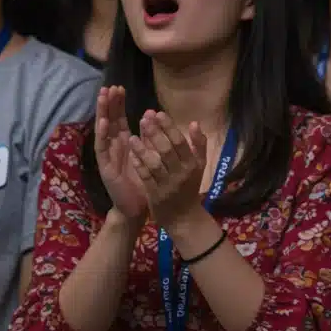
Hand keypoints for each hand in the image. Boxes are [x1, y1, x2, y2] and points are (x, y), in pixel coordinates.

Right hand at [93, 86, 147, 222]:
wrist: (137, 207)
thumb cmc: (143, 180)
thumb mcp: (149, 154)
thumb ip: (148, 137)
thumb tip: (151, 114)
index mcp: (124, 143)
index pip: (119, 119)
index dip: (118, 104)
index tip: (119, 87)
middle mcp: (113, 147)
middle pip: (109, 121)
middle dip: (109, 104)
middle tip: (110, 86)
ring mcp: (107, 156)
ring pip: (103, 131)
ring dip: (102, 113)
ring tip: (102, 97)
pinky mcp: (105, 167)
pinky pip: (102, 149)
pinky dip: (102, 135)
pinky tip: (103, 122)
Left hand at [128, 111, 207, 228]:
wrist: (183, 217)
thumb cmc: (189, 187)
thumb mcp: (199, 166)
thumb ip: (198, 145)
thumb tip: (195, 123)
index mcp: (192, 164)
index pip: (180, 143)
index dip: (169, 127)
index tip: (158, 113)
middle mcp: (181, 173)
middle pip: (167, 151)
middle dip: (155, 134)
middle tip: (144, 118)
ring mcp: (167, 184)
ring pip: (154, 164)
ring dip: (143, 149)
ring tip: (132, 136)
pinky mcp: (155, 194)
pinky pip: (145, 177)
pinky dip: (138, 165)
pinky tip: (131, 154)